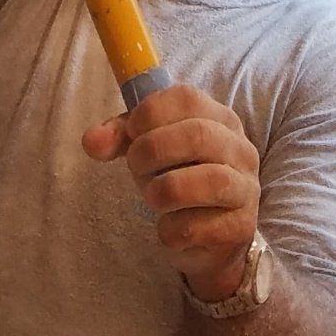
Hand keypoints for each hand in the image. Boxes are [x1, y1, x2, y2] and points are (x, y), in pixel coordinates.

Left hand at [83, 85, 261, 299]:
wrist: (210, 237)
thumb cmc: (179, 177)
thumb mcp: (150, 148)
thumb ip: (121, 137)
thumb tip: (90, 141)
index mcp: (219, 117)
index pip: (187, 98)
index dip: (150, 112)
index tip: (131, 133)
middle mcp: (240, 148)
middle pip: (198, 135)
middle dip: (153, 150)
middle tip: (135, 167)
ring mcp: (245, 189)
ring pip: (209, 180)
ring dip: (164, 190)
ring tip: (152, 197)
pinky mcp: (240, 228)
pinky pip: (199, 226)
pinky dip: (172, 228)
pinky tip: (168, 227)